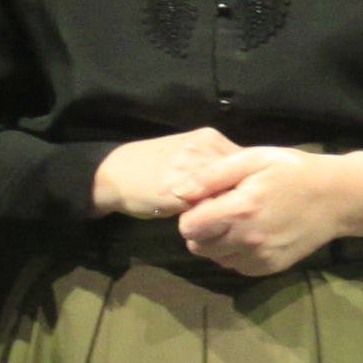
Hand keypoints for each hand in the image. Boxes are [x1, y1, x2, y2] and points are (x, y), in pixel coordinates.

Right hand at [90, 126, 254, 221]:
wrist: (113, 175)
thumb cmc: (153, 168)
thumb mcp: (188, 156)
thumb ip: (216, 163)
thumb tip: (249, 182)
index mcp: (208, 138)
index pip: (246, 162)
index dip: (249, 184)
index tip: (249, 199)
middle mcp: (202, 148)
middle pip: (240, 178)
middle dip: (241, 197)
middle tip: (241, 215)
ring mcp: (189, 168)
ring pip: (226, 193)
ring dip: (228, 209)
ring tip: (226, 222)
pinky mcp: (176, 191)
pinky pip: (206, 207)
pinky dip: (212, 218)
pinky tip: (209, 224)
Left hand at [175, 148, 362, 274]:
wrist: (339, 197)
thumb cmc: (293, 171)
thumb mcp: (252, 159)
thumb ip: (211, 177)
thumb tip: (177, 193)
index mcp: (239, 211)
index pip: (188, 228)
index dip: (192, 214)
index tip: (208, 202)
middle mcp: (247, 240)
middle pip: (197, 246)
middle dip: (202, 229)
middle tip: (223, 210)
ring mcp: (260, 258)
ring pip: (215, 258)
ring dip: (218, 242)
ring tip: (239, 221)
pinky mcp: (270, 268)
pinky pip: (236, 266)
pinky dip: (236, 252)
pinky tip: (251, 233)